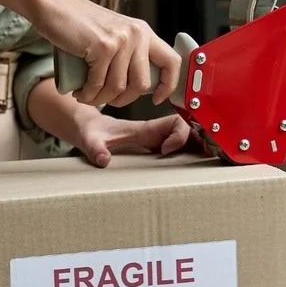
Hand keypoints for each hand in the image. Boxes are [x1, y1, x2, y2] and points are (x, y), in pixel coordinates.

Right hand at [30, 0, 181, 109]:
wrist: (53, 5)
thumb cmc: (78, 24)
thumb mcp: (113, 35)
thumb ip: (129, 54)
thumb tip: (139, 88)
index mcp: (143, 31)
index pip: (171, 61)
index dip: (168, 85)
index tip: (156, 99)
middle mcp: (137, 34)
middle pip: (142, 84)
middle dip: (123, 100)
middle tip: (105, 99)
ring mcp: (121, 40)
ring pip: (118, 88)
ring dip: (100, 99)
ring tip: (86, 95)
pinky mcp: (103, 47)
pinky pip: (99, 84)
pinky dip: (87, 94)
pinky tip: (79, 92)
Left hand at [64, 112, 192, 168]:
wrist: (87, 127)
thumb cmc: (91, 131)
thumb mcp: (90, 140)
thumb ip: (95, 149)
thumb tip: (104, 160)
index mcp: (144, 128)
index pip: (175, 122)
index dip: (178, 136)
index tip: (165, 151)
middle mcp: (154, 131)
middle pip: (187, 129)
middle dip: (195, 141)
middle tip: (192, 159)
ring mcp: (156, 138)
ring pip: (185, 137)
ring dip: (195, 146)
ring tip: (198, 161)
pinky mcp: (154, 145)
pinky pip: (178, 145)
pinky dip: (187, 151)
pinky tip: (188, 164)